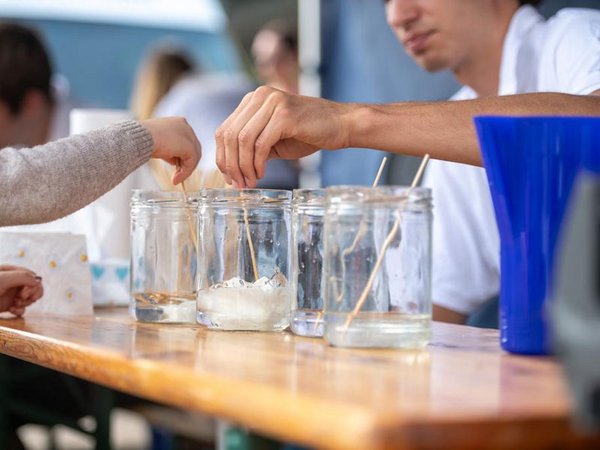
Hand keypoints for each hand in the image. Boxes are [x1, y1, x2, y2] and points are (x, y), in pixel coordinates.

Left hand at [0, 265, 43, 316]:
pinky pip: (22, 308)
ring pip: (29, 298)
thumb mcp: (4, 278)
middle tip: (23, 298)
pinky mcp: (8, 306)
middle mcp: (13, 282)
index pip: (32, 276)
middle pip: (34, 287)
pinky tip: (12, 310)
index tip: (24, 294)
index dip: (33, 285)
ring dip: (25, 303)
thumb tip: (39, 282)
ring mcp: (11, 294)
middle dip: (32, 294)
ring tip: (15, 304)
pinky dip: (20, 310)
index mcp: (11, 271)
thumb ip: (23, 277)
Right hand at [140, 117, 201, 184]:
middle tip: (177, 175)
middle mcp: (185, 126)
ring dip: (185, 170)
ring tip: (175, 179)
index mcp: (177, 122)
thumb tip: (175, 161)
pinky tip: (175, 179)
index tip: (176, 167)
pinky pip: (191, 162)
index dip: (183, 155)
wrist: (137, 139)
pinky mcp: (188, 146)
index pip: (186, 141)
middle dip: (186, 163)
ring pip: (193, 156)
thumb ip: (169, 150)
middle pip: (193, 148)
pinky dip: (185, 173)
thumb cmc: (142, 140)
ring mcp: (188, 134)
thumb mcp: (158, 143)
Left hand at [215, 86, 351, 187]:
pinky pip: (260, 144)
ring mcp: (271, 102)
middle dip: (231, 164)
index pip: (224, 129)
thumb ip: (252, 147)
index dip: (223, 157)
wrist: (342, 125)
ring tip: (250, 182)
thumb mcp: (273, 140)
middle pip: (229, 135)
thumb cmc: (309, 133)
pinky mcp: (284, 115)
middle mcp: (259, 96)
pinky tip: (262, 174)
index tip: (230, 178)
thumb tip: (230, 169)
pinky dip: (257, 163)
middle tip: (238, 184)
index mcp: (253, 99)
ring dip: (243, 166)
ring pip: (242, 140)